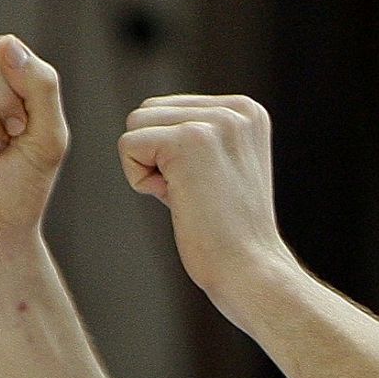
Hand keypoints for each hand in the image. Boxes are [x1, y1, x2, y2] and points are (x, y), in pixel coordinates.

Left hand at [119, 94, 295, 309]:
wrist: (250, 269)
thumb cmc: (230, 231)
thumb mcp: (222, 165)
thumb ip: (194, 133)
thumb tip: (144, 118)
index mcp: (246, 110)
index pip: (167, 110)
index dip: (171, 156)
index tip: (209, 186)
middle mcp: (236, 109)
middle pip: (148, 112)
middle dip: (156, 157)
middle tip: (197, 194)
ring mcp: (215, 121)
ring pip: (136, 125)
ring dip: (149, 169)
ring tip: (191, 196)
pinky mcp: (190, 139)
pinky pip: (128, 146)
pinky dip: (141, 181)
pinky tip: (180, 200)